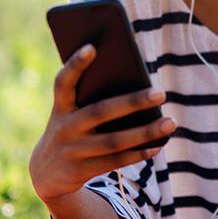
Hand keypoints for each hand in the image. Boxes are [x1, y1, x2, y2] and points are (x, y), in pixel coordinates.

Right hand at [28, 44, 176, 205]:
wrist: (46, 172)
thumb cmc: (73, 129)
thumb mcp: (74, 113)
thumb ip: (95, 99)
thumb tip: (140, 87)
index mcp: (62, 107)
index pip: (64, 82)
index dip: (75, 65)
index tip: (92, 47)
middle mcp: (64, 127)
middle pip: (101, 112)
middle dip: (133, 102)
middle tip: (161, 93)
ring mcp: (72, 151)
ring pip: (113, 141)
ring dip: (145, 133)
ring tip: (170, 123)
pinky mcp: (80, 171)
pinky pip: (114, 162)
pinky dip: (138, 154)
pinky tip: (158, 145)